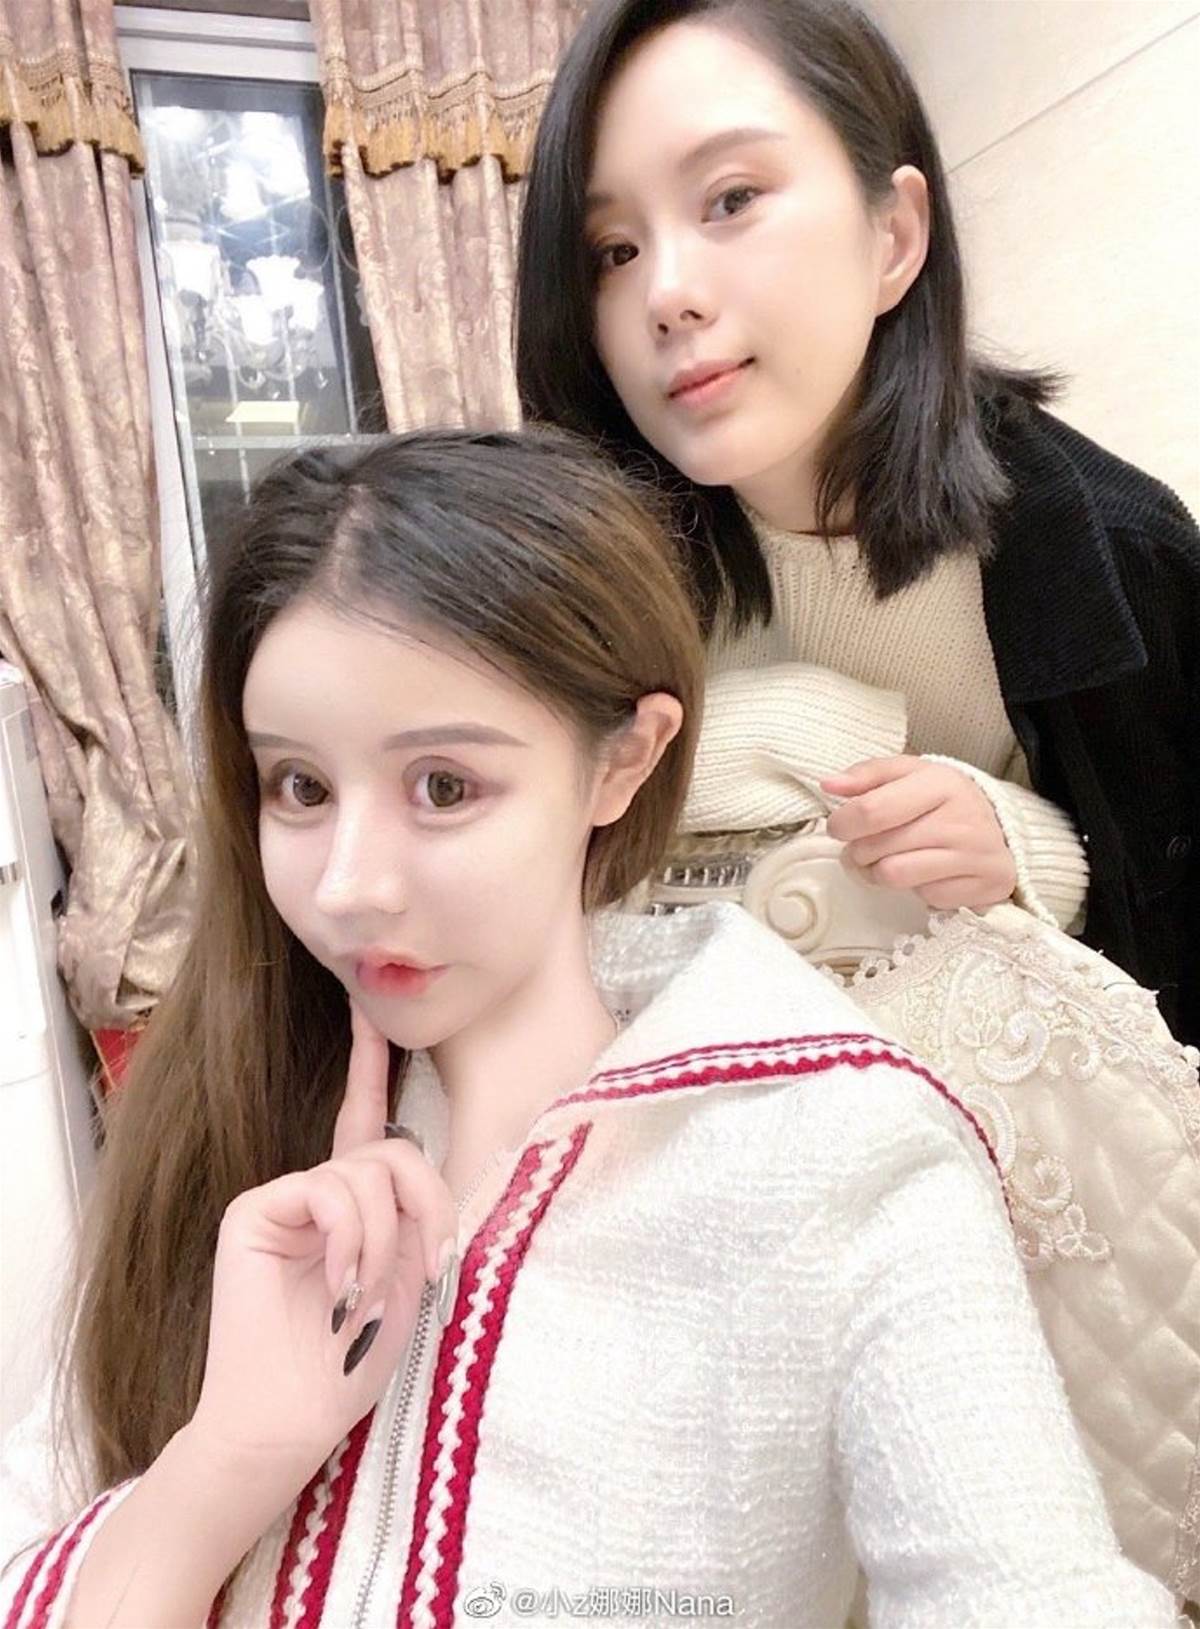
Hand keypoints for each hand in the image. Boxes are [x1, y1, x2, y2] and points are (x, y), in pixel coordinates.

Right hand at [187, 1002, 456, 1493]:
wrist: (290, 1416)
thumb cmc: (349, 1362)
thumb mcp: (403, 1279)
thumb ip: (412, 1216)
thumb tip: (423, 1166)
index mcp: (353, 1208)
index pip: (366, 1124)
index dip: (369, 1067)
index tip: (370, 1015)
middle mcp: (318, 1192)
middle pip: (394, 1152)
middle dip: (428, 1206)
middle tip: (428, 1269)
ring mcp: (284, 1198)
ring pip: (369, 1170)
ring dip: (387, 1238)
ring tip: (366, 1295)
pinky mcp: (255, 1209)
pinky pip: (330, 1188)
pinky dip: (351, 1237)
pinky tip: (339, 1285)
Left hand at [821, 756, 1016, 910]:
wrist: (1002, 831)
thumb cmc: (943, 802)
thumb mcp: (909, 775)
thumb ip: (867, 775)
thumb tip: (830, 785)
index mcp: (941, 783)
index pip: (872, 810)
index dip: (842, 823)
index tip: (839, 826)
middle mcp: (961, 818)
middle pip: (876, 848)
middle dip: (857, 851)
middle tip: (864, 847)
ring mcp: (974, 856)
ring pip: (893, 876)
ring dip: (877, 873)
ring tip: (885, 861)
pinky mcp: (982, 887)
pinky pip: (924, 897)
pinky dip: (916, 889)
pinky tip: (924, 873)